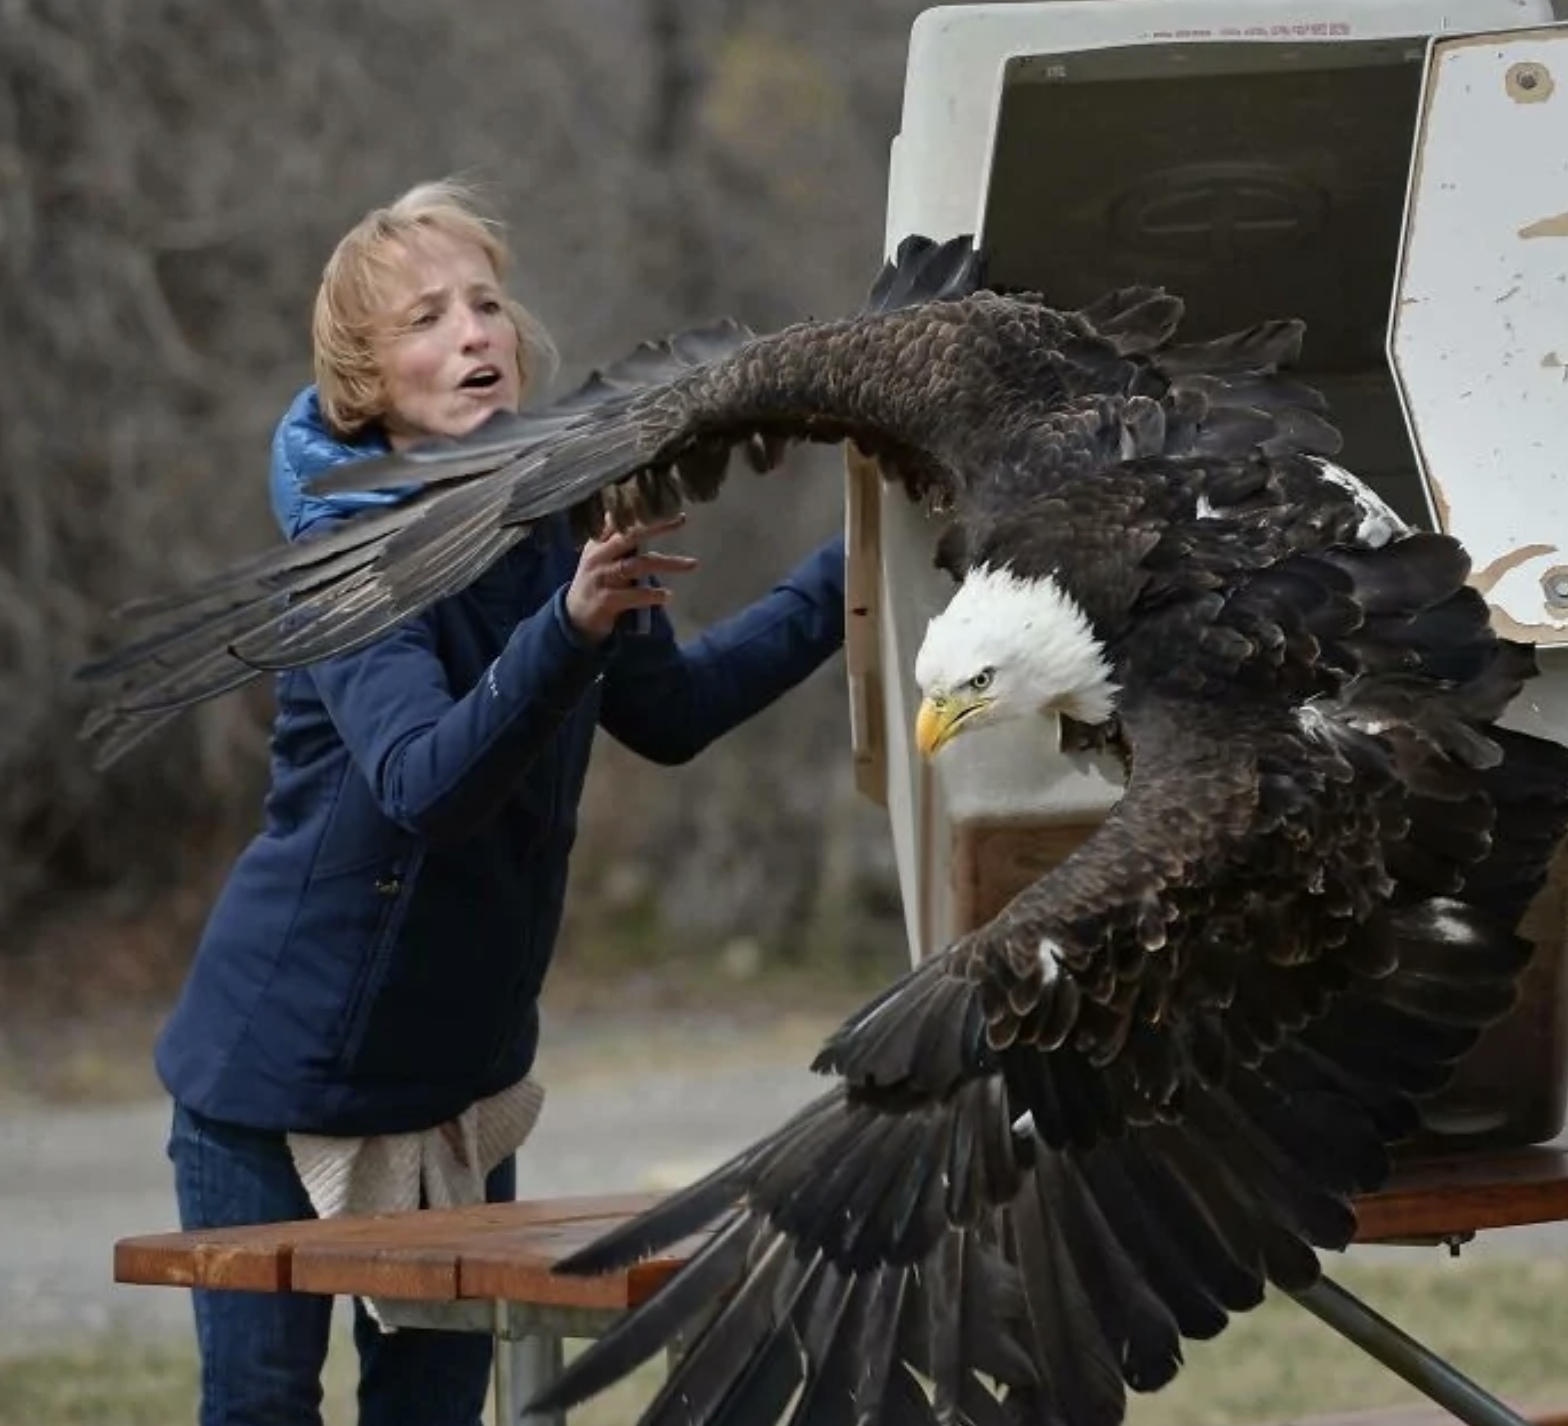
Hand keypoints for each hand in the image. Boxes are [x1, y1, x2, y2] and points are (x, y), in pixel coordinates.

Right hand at [564, 513, 698, 644]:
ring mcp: (601, 578)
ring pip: (636, 565)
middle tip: (681, 520)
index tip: (665, 501)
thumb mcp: (600, 555)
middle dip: (657, 526)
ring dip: (667, 563)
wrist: (576, 617)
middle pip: (629, 536)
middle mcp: (598, 556)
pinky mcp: (606, 600)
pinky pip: (633, 595)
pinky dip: (652, 595)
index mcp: (598, 542)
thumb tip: (628, 508)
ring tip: (691, 564)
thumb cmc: (596, 581)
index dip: (640, 509)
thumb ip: (613, 534)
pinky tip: (668, 595)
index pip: (618, 519)